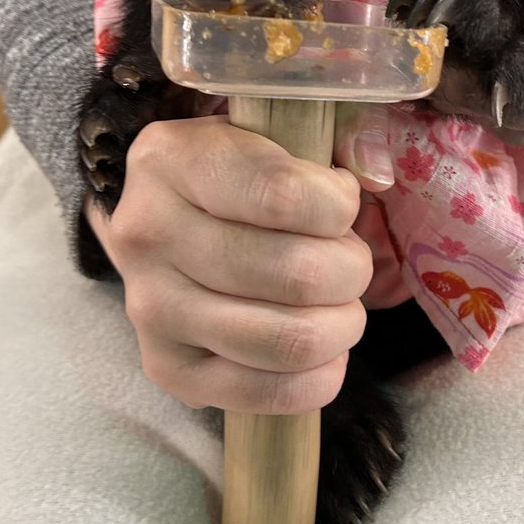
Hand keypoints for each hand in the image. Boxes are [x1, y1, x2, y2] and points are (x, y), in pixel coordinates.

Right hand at [85, 116, 373, 414]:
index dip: (337, 204)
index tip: (340, 199)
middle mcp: (147, 233)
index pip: (282, 195)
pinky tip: (324, 350)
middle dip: (351, 269)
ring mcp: (150, 308)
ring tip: (338, 302)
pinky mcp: (167, 368)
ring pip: (289, 339)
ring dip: (342, 324)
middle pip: (296, 275)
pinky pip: (266, 395)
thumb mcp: (279, 129)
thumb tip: (376, 173)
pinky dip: (318, 378)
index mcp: (170, 158)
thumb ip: (339, 133)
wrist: (170, 220)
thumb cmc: (242, 170)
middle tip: (347, 258)